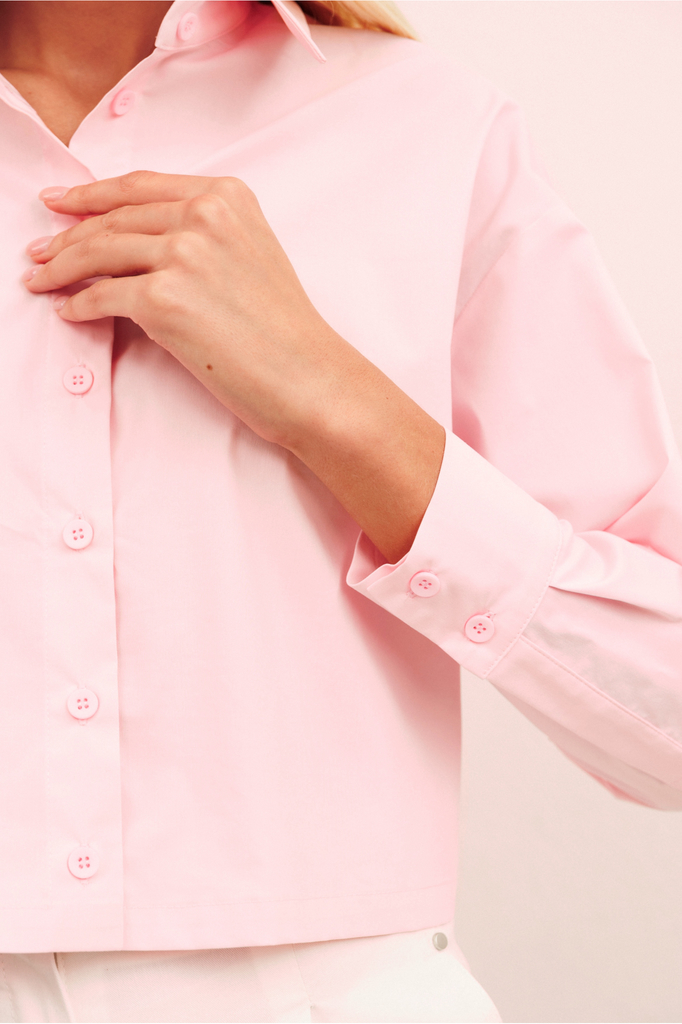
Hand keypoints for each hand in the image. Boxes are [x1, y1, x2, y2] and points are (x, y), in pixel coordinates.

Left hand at [25, 169, 444, 561]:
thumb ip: (203, 234)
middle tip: (40, 249)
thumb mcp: (251, 257)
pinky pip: (102, 297)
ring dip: (60, 268)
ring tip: (41, 280)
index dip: (93, 193)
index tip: (62, 202)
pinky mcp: (164, 300)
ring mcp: (182, 255)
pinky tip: (68, 312)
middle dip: (67, 235)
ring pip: (98, 253)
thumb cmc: (284, 331)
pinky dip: (78, 306)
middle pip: (113, 218)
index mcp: (226, 196)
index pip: (141, 187)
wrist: (308, 378)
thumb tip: (136, 244)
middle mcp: (204, 215)